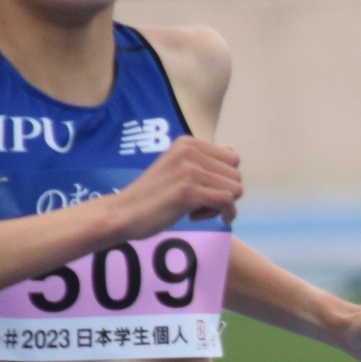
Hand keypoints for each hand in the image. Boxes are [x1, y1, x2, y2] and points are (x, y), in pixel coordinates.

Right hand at [114, 135, 242, 237]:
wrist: (123, 212)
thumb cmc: (151, 195)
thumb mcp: (176, 167)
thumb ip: (203, 159)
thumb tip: (231, 149)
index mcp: (188, 143)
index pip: (232, 158)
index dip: (224, 179)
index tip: (205, 190)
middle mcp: (190, 151)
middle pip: (236, 175)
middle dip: (224, 193)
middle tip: (200, 204)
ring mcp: (190, 170)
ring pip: (235, 189)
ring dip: (221, 206)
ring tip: (196, 210)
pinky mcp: (189, 191)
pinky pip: (227, 202)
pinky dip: (223, 214)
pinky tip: (199, 218)